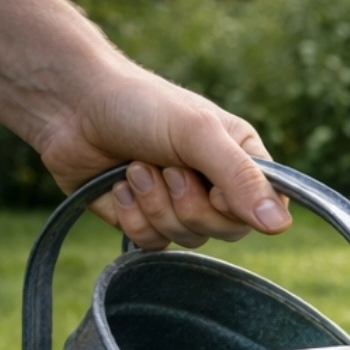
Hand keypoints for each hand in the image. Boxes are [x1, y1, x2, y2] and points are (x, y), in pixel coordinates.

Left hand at [37, 63, 291, 250]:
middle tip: (166, 166)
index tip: (213, 183)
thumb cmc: (139, 105)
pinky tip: (119, 185)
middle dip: (188, 202)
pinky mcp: (147, 222)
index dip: (237, 206)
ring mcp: (182, 208)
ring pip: (187, 240)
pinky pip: (153, 244)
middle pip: (226, 232)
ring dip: (155, 204)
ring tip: (136, 167)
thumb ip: (242, 177)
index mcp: (242, 163)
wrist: (69, 104)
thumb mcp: (198, 132)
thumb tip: (280, 225)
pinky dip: (132, 215)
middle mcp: (217, 188)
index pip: (266, 212)